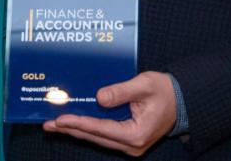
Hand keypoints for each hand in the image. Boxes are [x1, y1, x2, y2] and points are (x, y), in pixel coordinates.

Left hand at [43, 71, 177, 156]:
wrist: (183, 101)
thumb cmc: (165, 91)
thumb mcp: (144, 85)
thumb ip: (121, 91)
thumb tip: (99, 97)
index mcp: (135, 134)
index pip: (100, 129)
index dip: (79, 123)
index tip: (60, 119)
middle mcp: (131, 145)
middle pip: (95, 137)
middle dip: (70, 129)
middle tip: (48, 124)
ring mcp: (130, 145)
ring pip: (97, 138)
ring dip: (76, 130)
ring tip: (55, 125)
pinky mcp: (128, 140)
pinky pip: (103, 135)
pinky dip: (88, 129)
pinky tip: (74, 124)